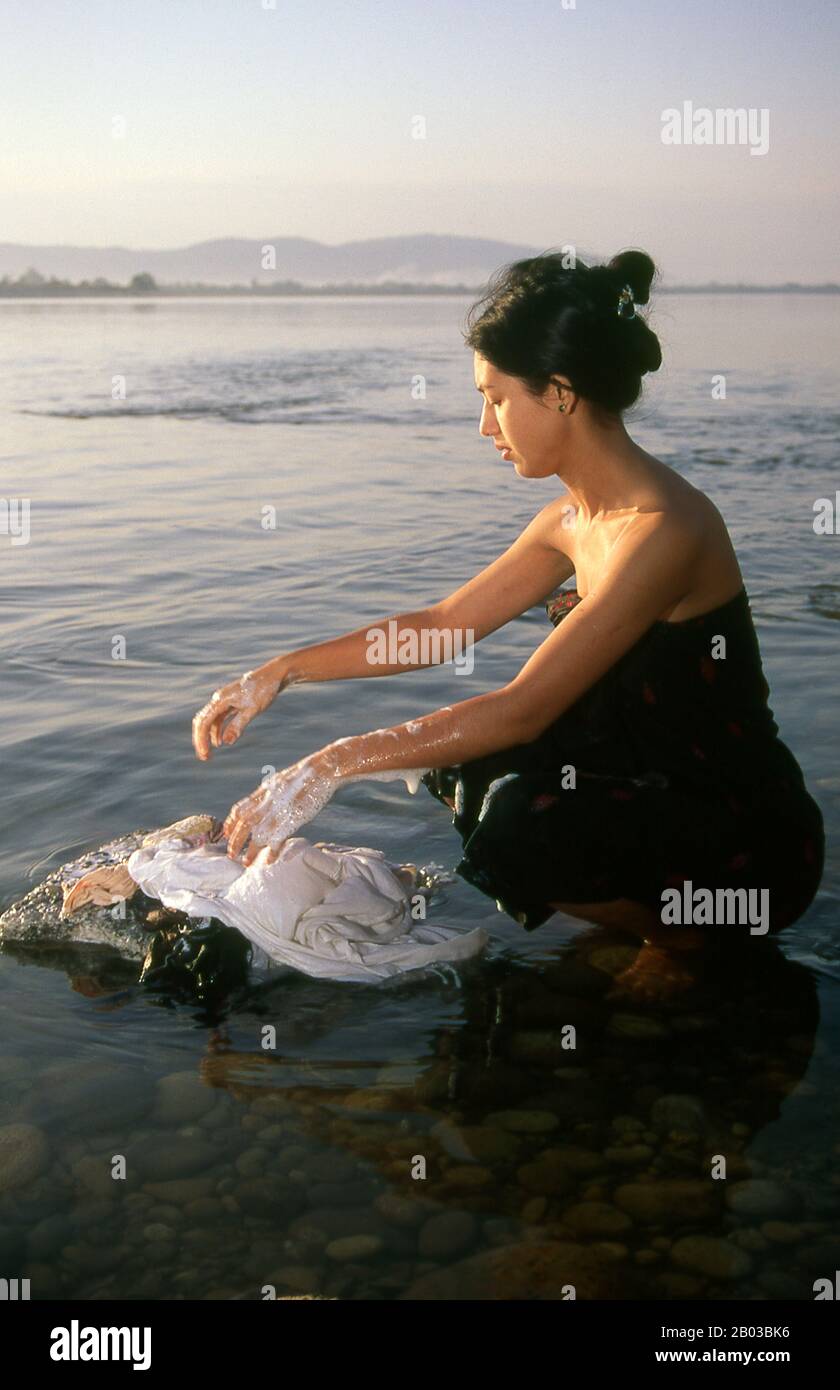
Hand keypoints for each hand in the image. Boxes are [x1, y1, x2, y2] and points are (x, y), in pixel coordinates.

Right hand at [192, 668, 281, 760]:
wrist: (273, 675)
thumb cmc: (264, 690)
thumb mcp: (252, 710)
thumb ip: (238, 725)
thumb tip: (227, 742)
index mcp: (220, 700)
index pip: (204, 722)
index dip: (201, 740)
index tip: (205, 755)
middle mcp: (218, 699)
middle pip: (202, 721)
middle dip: (201, 740)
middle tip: (205, 757)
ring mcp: (224, 700)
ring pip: (210, 720)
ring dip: (208, 736)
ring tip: (210, 753)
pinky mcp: (231, 702)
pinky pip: (219, 718)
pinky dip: (217, 730)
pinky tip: (221, 741)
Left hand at [222, 751, 340, 865]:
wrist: (322, 770)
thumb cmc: (305, 775)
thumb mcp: (280, 780)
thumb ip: (269, 792)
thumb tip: (261, 797)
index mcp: (263, 792)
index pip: (240, 810)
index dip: (231, 823)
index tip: (227, 834)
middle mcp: (267, 802)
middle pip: (244, 825)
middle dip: (235, 841)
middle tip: (231, 854)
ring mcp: (279, 811)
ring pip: (257, 835)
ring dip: (250, 851)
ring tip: (246, 862)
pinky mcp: (292, 819)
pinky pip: (277, 840)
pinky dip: (272, 852)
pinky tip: (269, 860)